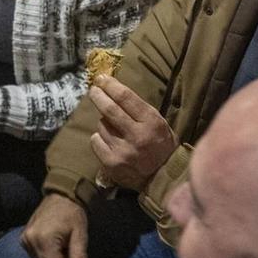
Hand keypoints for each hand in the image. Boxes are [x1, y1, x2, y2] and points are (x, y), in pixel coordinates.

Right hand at [21, 192, 91, 257]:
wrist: (60, 196)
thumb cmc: (72, 214)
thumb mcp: (80, 235)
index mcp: (44, 239)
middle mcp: (30, 241)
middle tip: (74, 254)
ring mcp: (25, 241)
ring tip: (65, 246)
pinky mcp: (24, 240)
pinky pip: (38, 256)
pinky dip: (49, 256)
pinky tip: (56, 245)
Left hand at [88, 75, 176, 193]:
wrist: (163, 179)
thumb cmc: (161, 146)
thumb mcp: (159, 124)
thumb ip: (139, 110)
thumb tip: (114, 91)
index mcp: (152, 123)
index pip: (126, 97)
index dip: (111, 85)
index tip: (101, 78)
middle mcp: (137, 136)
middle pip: (110, 109)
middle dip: (98, 96)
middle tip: (93, 90)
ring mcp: (123, 151)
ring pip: (102, 126)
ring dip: (103, 122)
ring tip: (113, 127)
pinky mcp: (111, 163)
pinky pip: (96, 141)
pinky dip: (99, 137)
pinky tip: (108, 141)